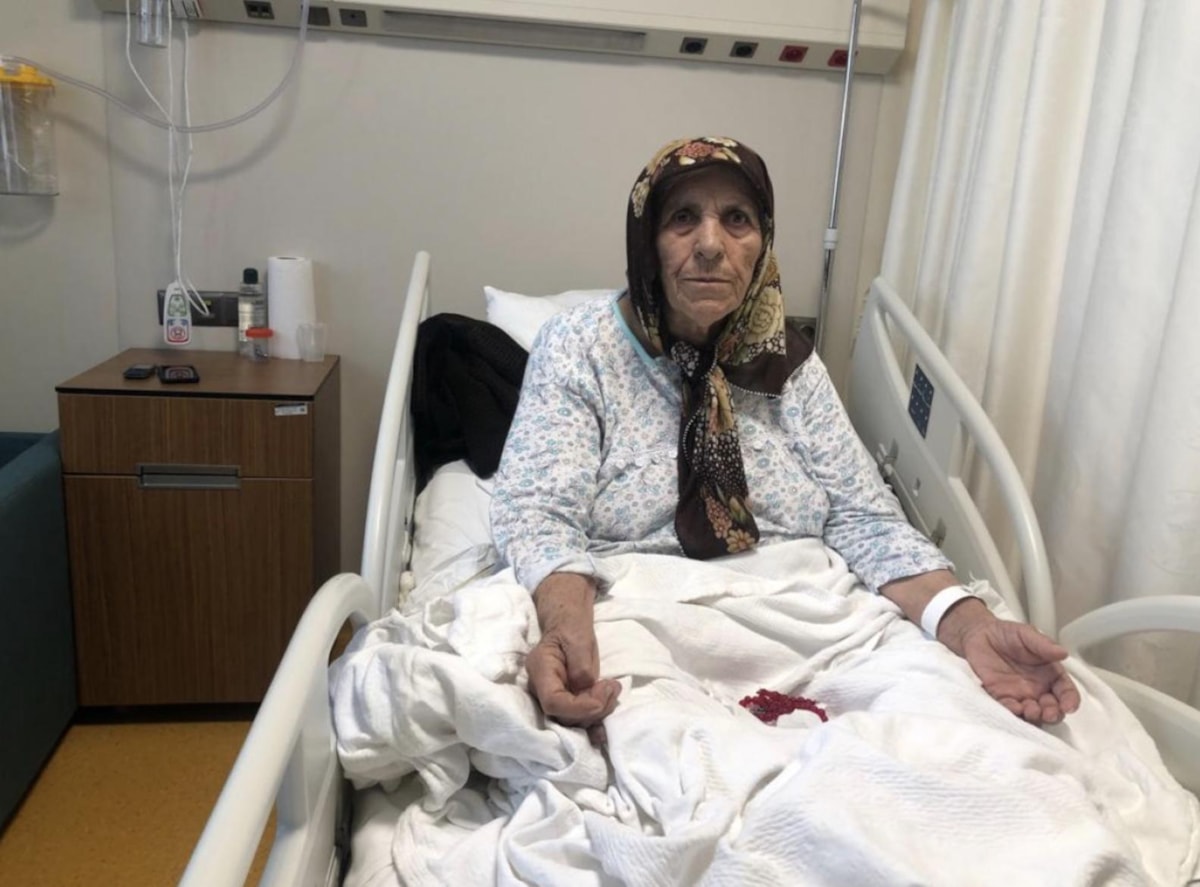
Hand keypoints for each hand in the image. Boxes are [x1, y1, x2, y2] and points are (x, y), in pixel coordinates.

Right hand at [528, 573, 620, 744]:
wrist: (568, 622)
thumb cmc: (571, 625)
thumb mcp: (579, 638)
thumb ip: (581, 665)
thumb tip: (586, 688)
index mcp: (540, 669)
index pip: (553, 701)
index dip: (578, 707)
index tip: (601, 697)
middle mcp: (542, 688)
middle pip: (563, 715)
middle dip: (592, 708)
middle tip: (612, 688)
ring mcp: (553, 696)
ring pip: (573, 720)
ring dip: (598, 711)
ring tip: (613, 689)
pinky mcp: (566, 700)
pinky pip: (578, 717)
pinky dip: (594, 720)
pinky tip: (607, 722)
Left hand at [939, 599, 1080, 724]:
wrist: (979, 635)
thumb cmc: (1007, 634)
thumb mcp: (1027, 634)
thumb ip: (1044, 645)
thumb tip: (1063, 652)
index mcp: (1050, 674)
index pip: (1066, 691)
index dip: (1070, 700)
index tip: (1069, 706)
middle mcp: (1037, 689)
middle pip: (1052, 709)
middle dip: (1053, 714)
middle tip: (1048, 713)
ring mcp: (1019, 695)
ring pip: (1033, 714)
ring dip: (1035, 718)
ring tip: (1032, 711)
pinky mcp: (1000, 697)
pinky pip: (1008, 710)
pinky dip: (1012, 713)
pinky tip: (1014, 709)